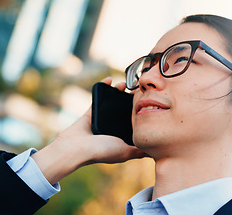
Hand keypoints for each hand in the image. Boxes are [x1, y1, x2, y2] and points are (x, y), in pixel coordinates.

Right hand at [32, 78, 146, 183]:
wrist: (76, 148)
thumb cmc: (102, 151)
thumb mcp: (126, 152)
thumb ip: (139, 150)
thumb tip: (155, 151)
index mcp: (121, 138)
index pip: (134, 124)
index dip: (141, 114)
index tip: (150, 102)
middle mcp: (112, 129)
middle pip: (124, 111)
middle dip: (131, 100)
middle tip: (139, 89)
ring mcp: (101, 120)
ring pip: (112, 103)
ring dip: (118, 92)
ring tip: (125, 83)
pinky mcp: (90, 113)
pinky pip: (98, 98)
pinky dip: (103, 87)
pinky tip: (110, 79)